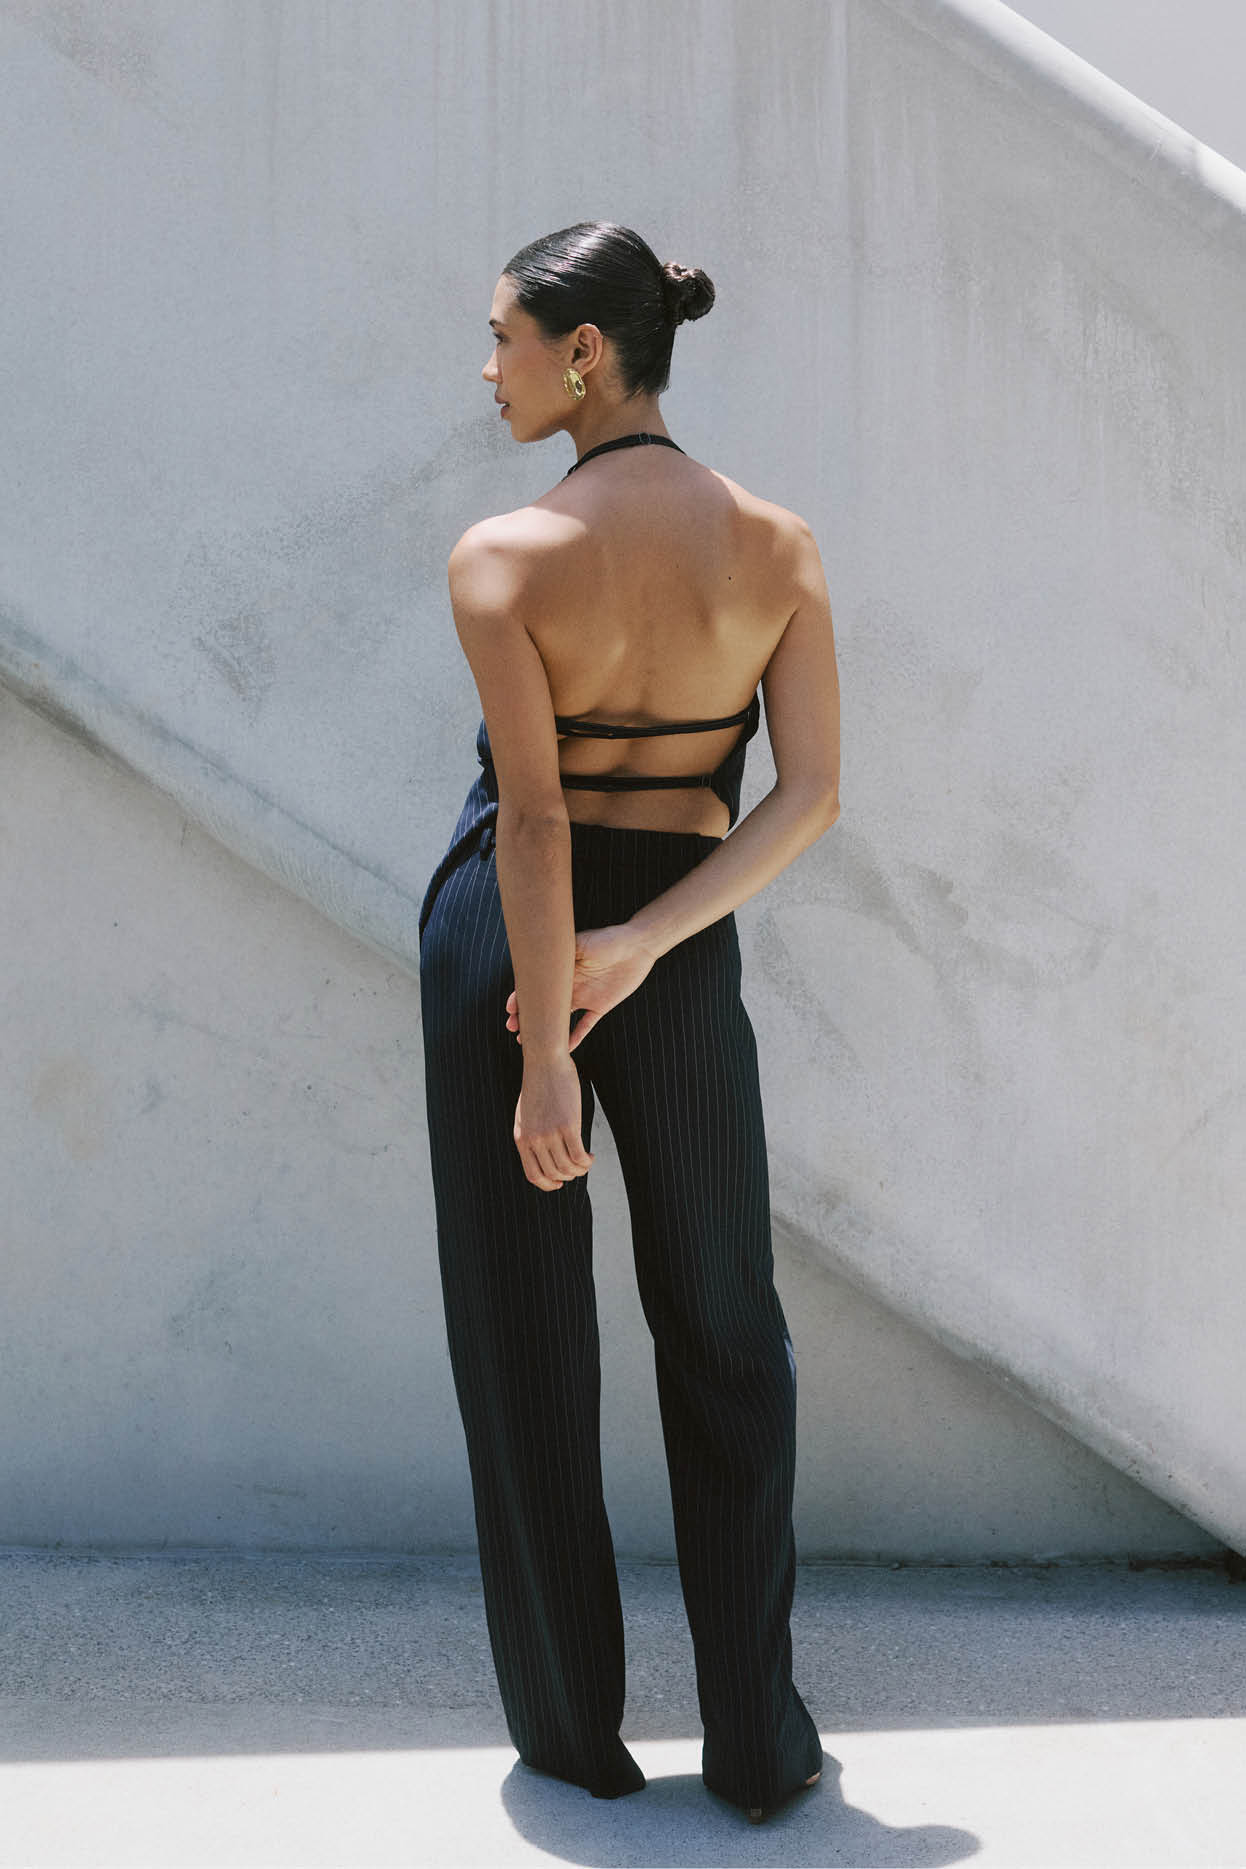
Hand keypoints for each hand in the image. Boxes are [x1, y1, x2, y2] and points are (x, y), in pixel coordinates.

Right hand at [505, 923, 659, 1053]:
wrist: (637, 946)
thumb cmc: (608, 939)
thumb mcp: (580, 942)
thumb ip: (560, 952)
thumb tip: (536, 955)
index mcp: (563, 970)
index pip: (537, 986)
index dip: (522, 997)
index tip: (511, 1007)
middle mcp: (570, 984)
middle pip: (544, 1004)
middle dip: (527, 1016)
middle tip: (513, 1027)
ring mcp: (584, 996)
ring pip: (560, 1018)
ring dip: (546, 1028)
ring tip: (529, 1040)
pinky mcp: (600, 1006)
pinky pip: (585, 1025)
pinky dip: (575, 1037)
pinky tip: (564, 1048)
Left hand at [514, 1052, 594, 1191]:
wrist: (544, 1061)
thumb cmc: (538, 1085)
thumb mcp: (526, 1114)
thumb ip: (532, 1134)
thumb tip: (545, 1154)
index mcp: (521, 1138)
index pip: (533, 1175)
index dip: (548, 1184)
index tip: (559, 1182)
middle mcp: (534, 1139)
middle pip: (554, 1174)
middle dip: (568, 1176)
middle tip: (578, 1168)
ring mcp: (550, 1133)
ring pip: (568, 1167)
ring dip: (580, 1170)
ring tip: (586, 1162)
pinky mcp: (568, 1125)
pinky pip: (579, 1156)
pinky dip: (587, 1161)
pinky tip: (591, 1156)